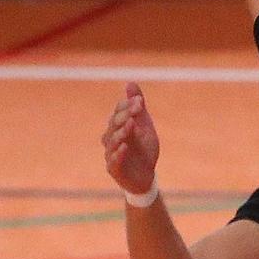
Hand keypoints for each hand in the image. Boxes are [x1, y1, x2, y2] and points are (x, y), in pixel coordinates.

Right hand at [102, 82, 160, 196]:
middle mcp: (111, 139)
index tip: (139, 102)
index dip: (127, 106)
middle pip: (113, 125)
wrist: (146, 176)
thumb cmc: (143, 149)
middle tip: (136, 109)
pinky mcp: (115, 169)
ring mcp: (111, 154)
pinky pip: (114, 161)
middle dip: (124, 116)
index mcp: (117, 127)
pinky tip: (125, 147)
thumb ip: (137, 106)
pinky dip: (119, 153)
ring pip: (112, 141)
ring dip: (121, 132)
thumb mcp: (144, 125)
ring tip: (131, 124)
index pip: (118, 113)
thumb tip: (130, 82)